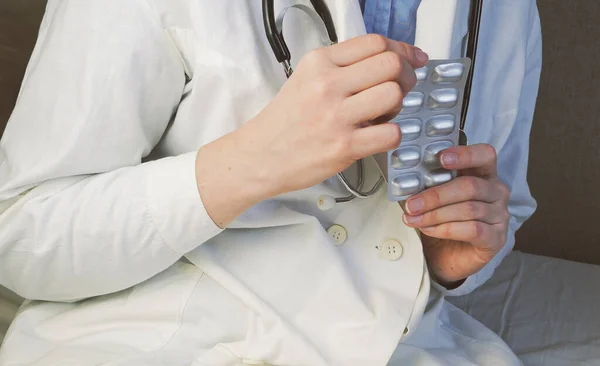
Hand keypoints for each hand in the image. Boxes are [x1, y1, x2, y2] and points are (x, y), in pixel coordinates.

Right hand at [197, 34, 428, 226]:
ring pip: (394, 95)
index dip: (403, 50)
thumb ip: (341, 67)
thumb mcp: (305, 79)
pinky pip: (391, 133)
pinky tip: (377, 135)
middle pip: (391, 65)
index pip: (375, 43)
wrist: (259, 156)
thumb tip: (388, 61)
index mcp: (319, 63)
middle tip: (402, 88)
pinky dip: (392, 135)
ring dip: (399, 106)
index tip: (413, 59)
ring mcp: (336, 116)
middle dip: (406, 76)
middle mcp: (327, 84)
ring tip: (383, 115)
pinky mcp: (344, 146)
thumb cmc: (284, 121)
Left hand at [402, 144, 509, 287]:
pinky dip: (446, 229)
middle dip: (436, 195)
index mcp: (483, 174)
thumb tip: (408, 181)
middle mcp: (496, 192)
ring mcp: (499, 216)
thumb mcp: (435, 199)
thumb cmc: (443, 222)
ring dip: (435, 214)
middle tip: (412, 203)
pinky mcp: (496, 238)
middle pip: (470, 186)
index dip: (465, 154)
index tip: (441, 158)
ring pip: (468, 209)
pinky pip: (473, 229)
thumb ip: (429, 185)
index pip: (484, 155)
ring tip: (414, 218)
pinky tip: (429, 230)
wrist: (447, 256)